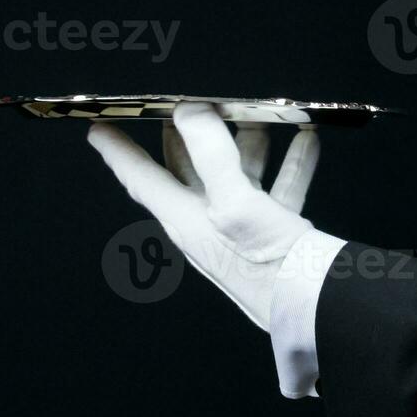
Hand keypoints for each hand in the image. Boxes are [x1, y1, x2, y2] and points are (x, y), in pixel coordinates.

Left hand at [88, 102, 318, 330]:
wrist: (317, 312)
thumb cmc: (271, 267)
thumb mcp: (237, 205)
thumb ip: (212, 155)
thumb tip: (191, 111)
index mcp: (186, 219)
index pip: (141, 178)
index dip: (118, 151)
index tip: (99, 128)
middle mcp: (208, 225)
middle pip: (187, 171)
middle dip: (187, 135)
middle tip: (182, 104)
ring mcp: (241, 232)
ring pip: (236, 176)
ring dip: (246, 144)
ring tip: (257, 115)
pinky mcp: (274, 236)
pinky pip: (278, 191)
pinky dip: (290, 165)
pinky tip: (306, 143)